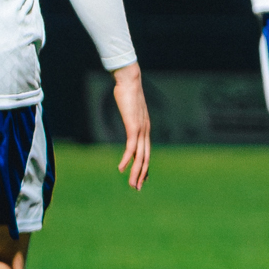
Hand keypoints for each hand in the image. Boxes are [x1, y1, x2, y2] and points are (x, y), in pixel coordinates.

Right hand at [109, 63, 152, 188]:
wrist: (129, 80)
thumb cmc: (128, 92)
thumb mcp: (130, 109)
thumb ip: (130, 116)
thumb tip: (129, 116)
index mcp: (145, 128)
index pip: (146, 152)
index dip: (145, 167)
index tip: (143, 179)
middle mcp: (145, 131)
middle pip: (145, 158)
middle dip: (141, 175)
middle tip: (137, 188)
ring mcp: (140, 129)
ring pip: (140, 156)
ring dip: (135, 172)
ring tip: (131, 185)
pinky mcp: (133, 126)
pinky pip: (131, 147)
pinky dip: (126, 159)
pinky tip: (121, 169)